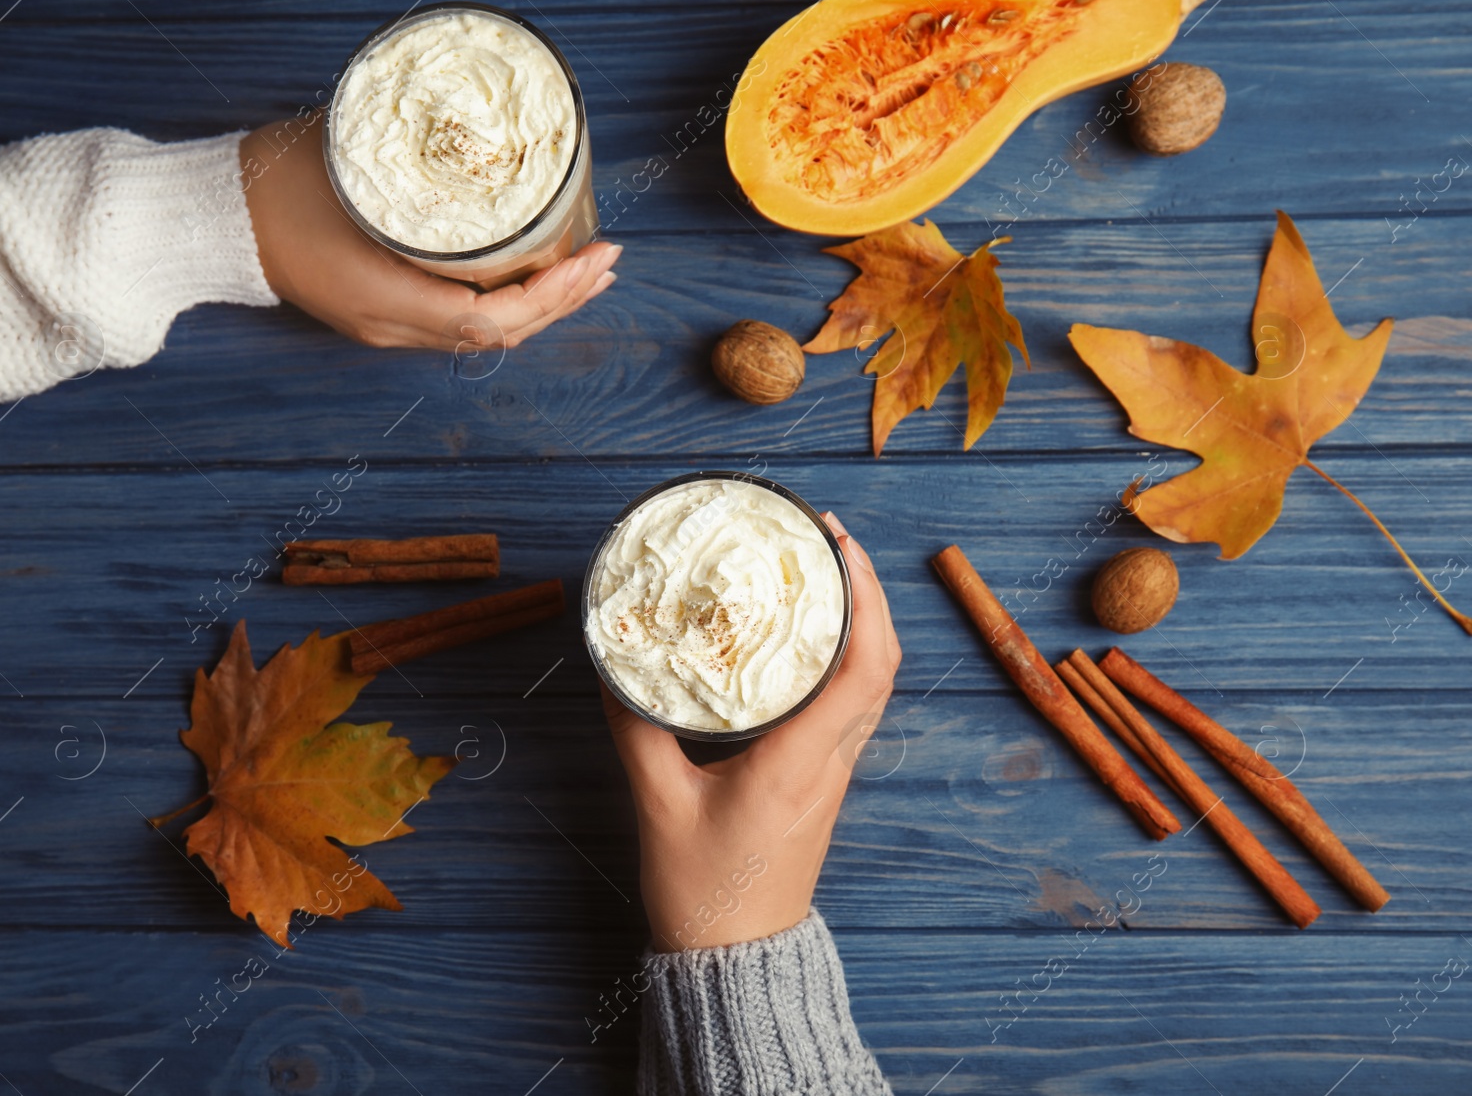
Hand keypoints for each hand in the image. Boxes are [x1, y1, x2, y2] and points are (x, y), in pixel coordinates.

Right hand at [238, 115, 618, 348]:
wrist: (213, 221)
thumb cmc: (271, 187)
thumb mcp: (352, 163)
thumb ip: (417, 162)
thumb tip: (482, 137)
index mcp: (386, 299)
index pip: (491, 319)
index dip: (551, 295)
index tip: (592, 259)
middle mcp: (392, 326)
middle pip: (499, 334)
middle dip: (562, 300)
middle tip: (608, 262)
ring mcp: (386, 326)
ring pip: (483, 333)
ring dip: (540, 305)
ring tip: (586, 273)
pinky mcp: (382, 313)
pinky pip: (460, 320)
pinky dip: (505, 301)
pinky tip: (529, 277)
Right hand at [601, 511, 901, 951]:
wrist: (737, 960)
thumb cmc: (702, 892)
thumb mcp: (657, 805)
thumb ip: (638, 732)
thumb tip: (618, 668)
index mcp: (799, 763)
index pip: (861, 669)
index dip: (863, 599)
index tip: (837, 545)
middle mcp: (830, 762)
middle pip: (882, 664)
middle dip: (868, 592)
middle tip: (828, 540)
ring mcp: (833, 773)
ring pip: (873, 684)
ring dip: (863, 622)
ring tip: (823, 574)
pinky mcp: (822, 781)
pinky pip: (851, 704)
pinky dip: (845, 658)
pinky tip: (809, 639)